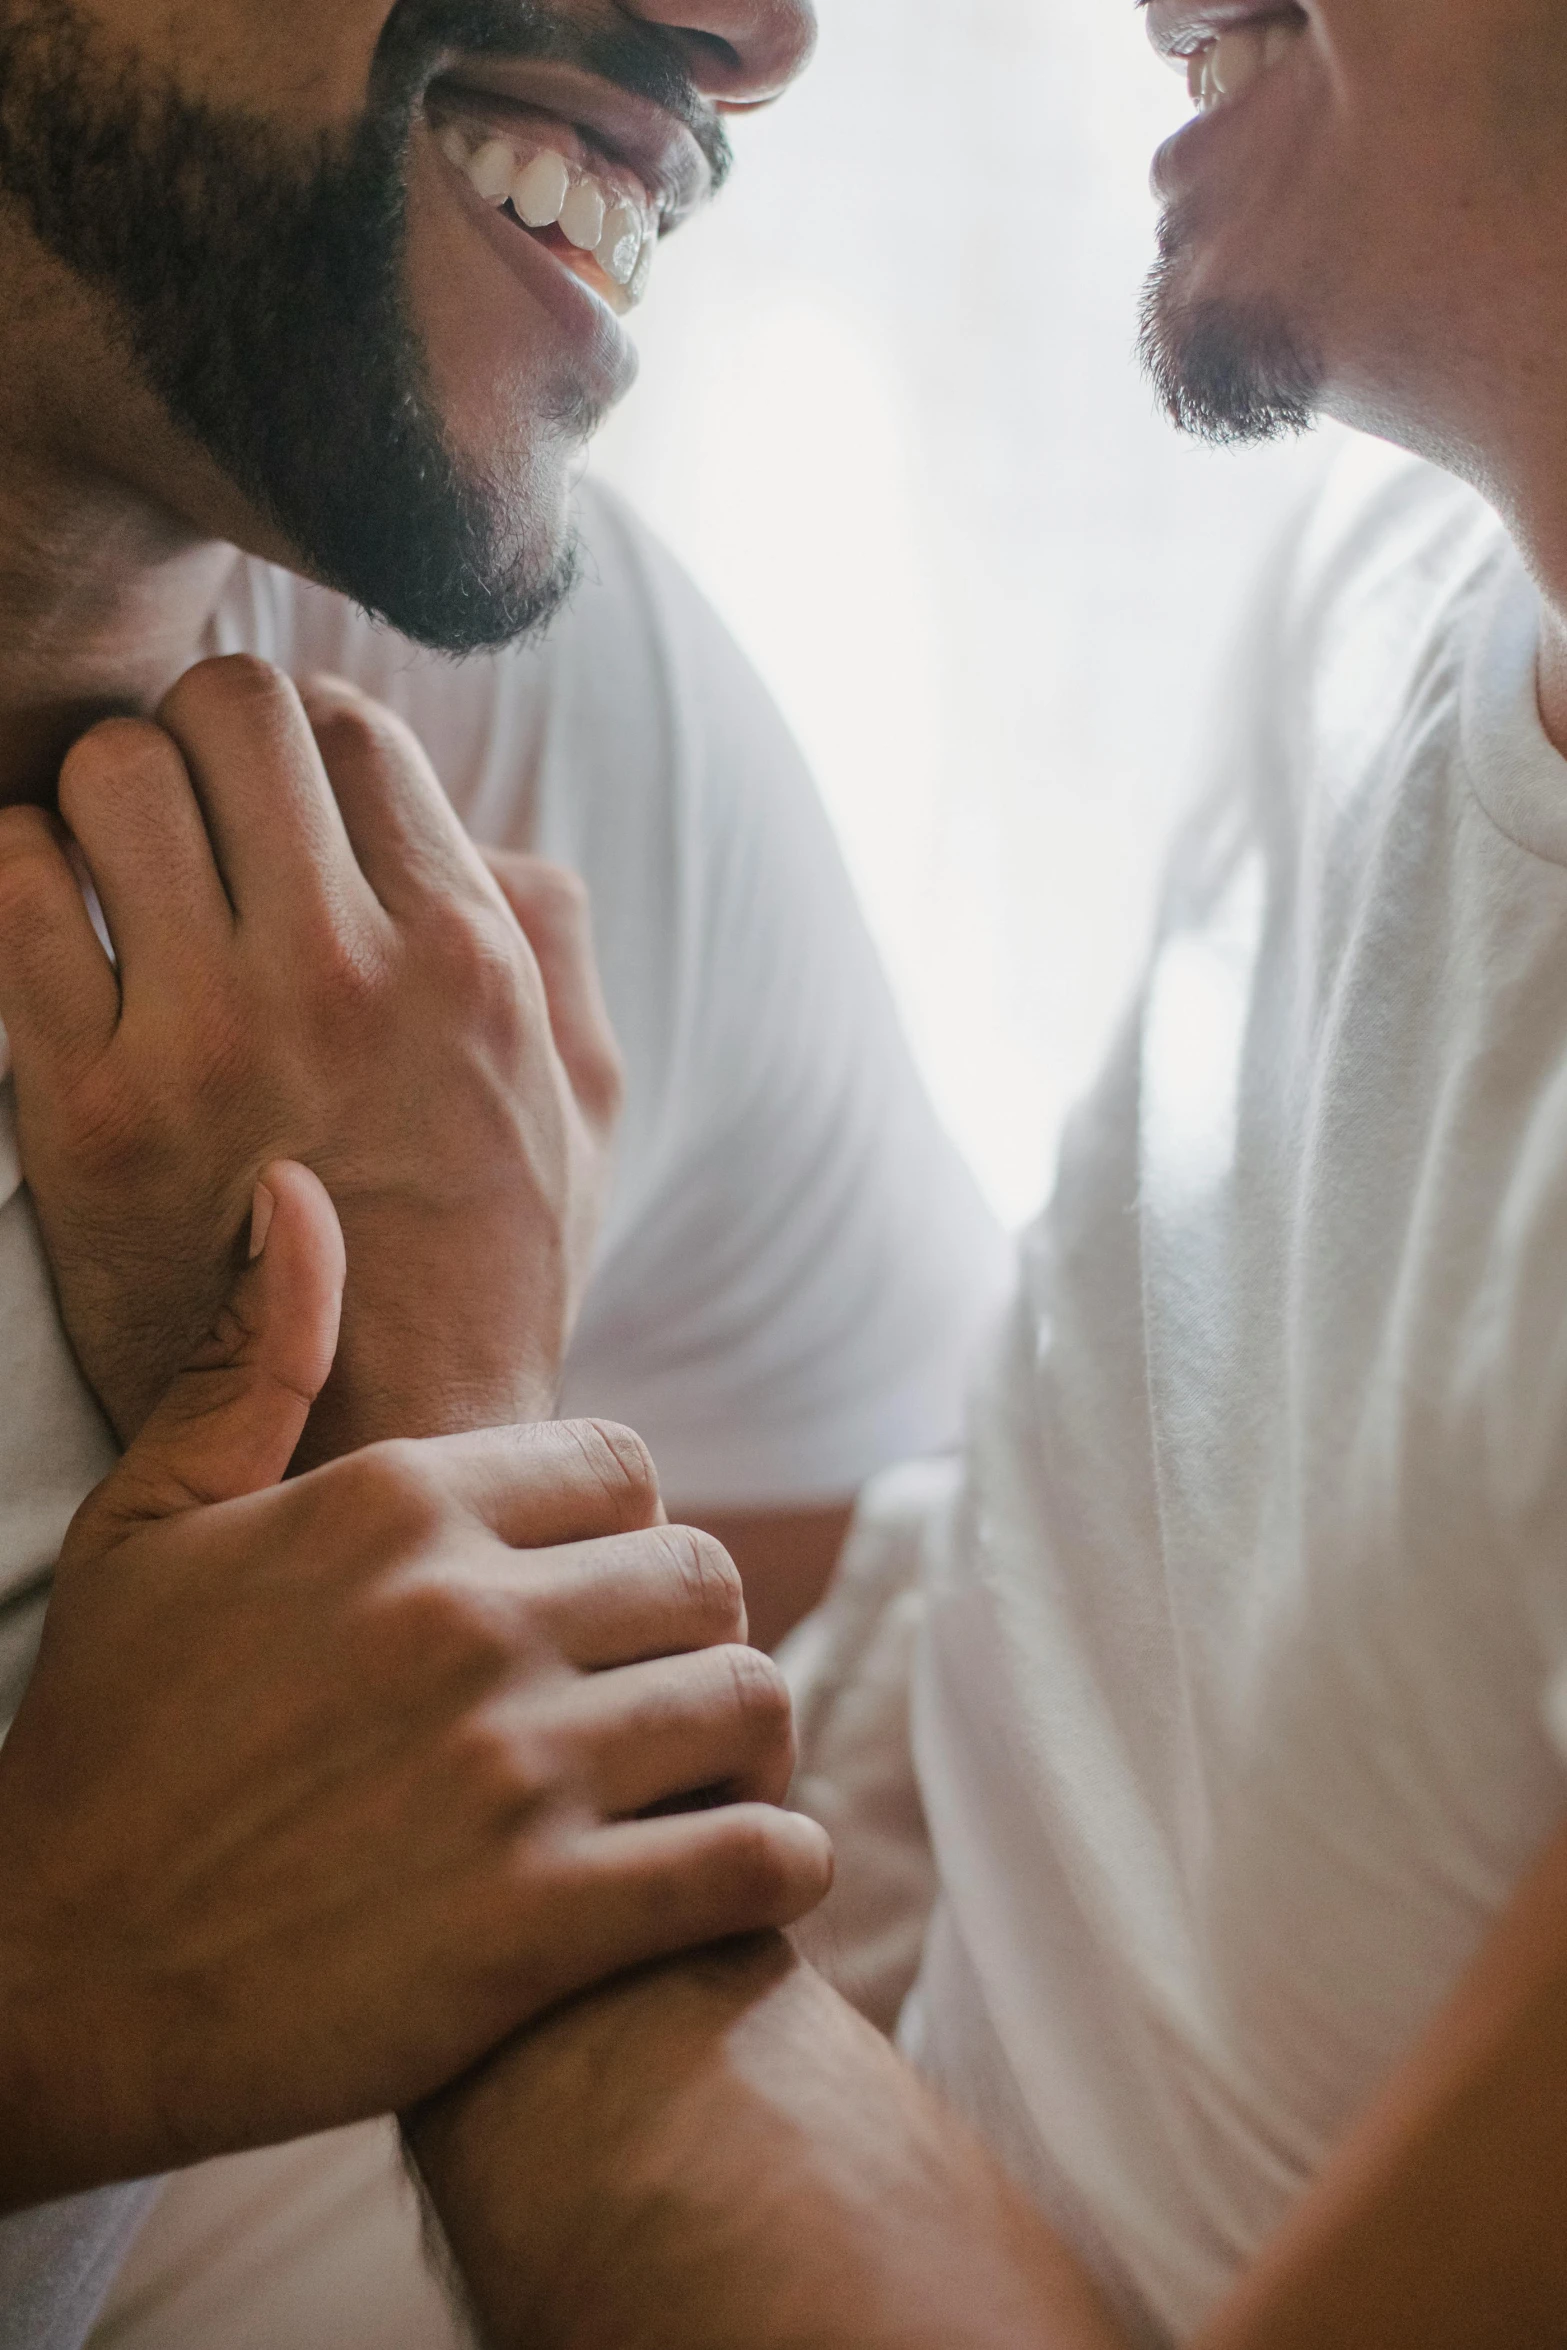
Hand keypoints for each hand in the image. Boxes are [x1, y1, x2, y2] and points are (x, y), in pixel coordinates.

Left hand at [0, 654, 623, 1460]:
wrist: (374, 1459)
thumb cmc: (485, 1279)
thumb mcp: (586, 1110)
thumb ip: (556, 950)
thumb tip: (493, 842)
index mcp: (467, 959)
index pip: (349, 725)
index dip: (294, 745)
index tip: (272, 811)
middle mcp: (346, 973)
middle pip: (228, 705)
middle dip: (193, 742)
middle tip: (186, 823)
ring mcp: (211, 1036)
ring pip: (109, 771)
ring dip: (98, 805)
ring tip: (112, 880)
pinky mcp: (88, 1110)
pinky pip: (9, 886)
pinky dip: (14, 878)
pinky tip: (49, 936)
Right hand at [0, 1162, 831, 2211]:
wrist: (48, 1987)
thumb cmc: (103, 1748)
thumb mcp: (147, 1528)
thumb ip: (251, 1358)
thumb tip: (299, 1188)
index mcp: (389, 1507)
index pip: (624, 1467)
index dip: (625, 1531)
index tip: (598, 1596)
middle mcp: (463, 1619)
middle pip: (703, 1574)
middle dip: (695, 1630)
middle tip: (666, 1691)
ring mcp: (508, 1775)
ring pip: (748, 1699)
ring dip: (753, 1741)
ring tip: (718, 1778)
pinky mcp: (539, 1929)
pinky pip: (752, 1859)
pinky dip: (782, 1862)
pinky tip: (757, 1867)